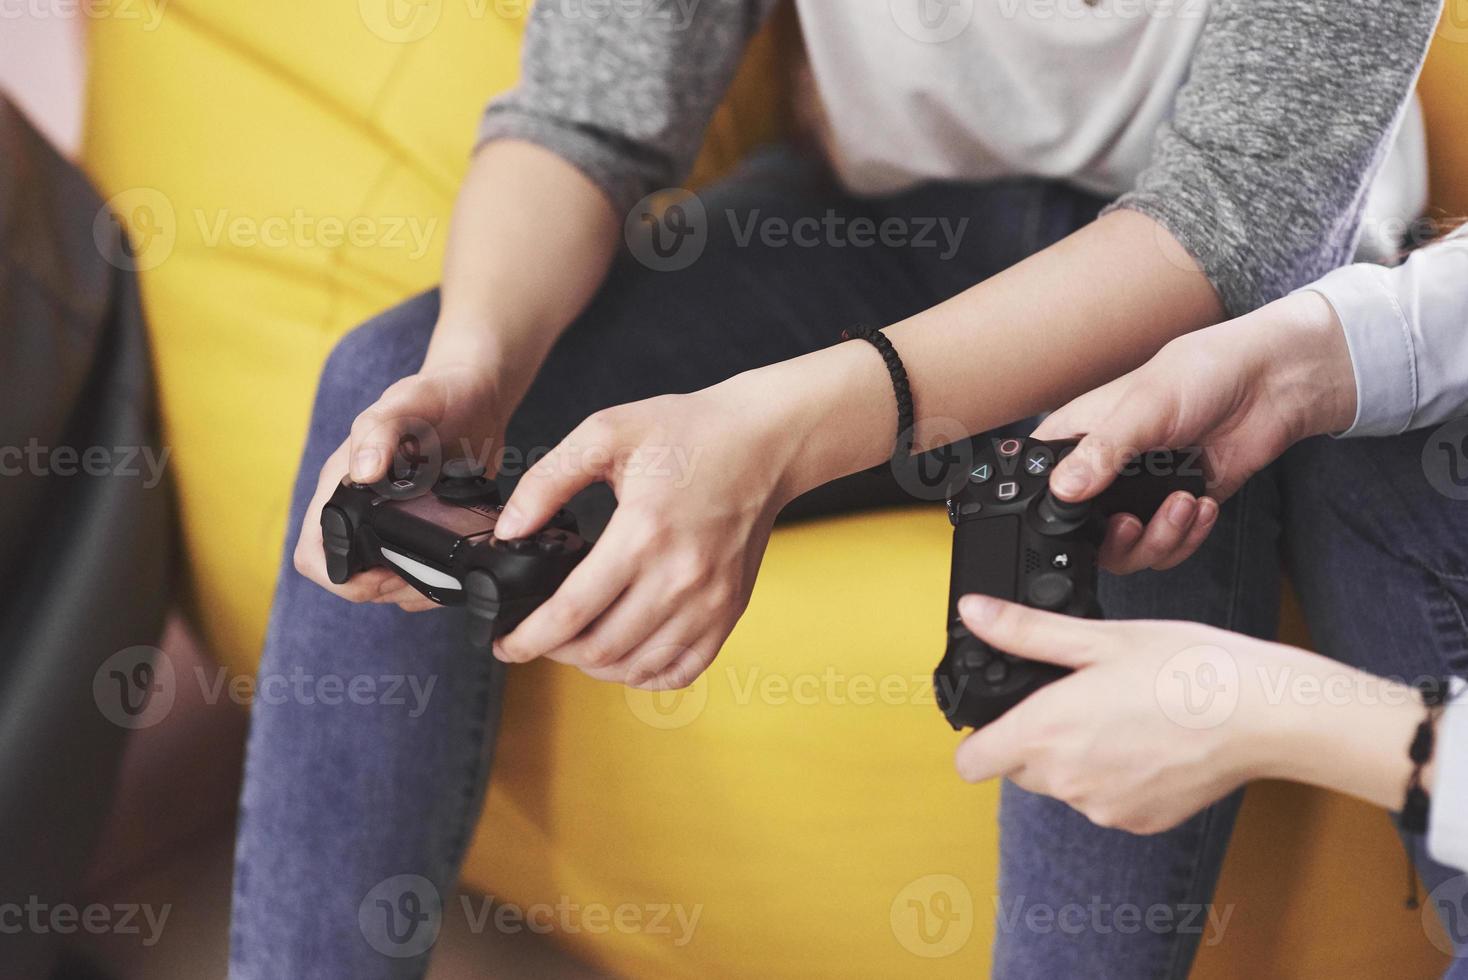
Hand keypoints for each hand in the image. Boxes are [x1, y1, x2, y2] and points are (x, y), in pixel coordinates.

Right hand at [292, 360, 507, 610]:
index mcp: (342, 483)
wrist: (474, 394)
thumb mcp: (409, 402)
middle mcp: (359, 509)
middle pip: (349, 579)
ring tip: (443, 577)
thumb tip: (362, 473)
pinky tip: (455, 570)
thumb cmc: (435, 393)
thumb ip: (381, 430)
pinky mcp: (422, 530)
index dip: (342, 577)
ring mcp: (390, 523)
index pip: (314, 553)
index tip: (383, 573)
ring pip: (383, 584)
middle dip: (383, 590)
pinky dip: (434, 582)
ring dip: (411, 591)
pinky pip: (416, 574)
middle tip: (421, 579)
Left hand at [491, 381, 801, 689]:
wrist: (765, 440)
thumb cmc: (688, 431)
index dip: (528, 638)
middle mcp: (680, 577)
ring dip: (595, 666)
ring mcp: (710, 601)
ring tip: (574, 642)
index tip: (504, 643)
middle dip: (554, 652)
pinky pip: (682, 669)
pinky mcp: (730, 610)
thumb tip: (508, 532)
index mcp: (643, 533)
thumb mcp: (605, 434)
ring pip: (637, 667)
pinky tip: (623, 654)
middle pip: (600, 650)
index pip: (571, 613)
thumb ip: (546, 482)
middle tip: (536, 636)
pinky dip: (644, 673)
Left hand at [951, 595, 1422, 832]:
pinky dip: (1115, 776)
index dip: (980, 737)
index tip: (1003, 713)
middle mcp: (1067, 781)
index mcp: (1046, 732)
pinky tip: (1149, 741)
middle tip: (1079, 697)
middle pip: (1018, 770)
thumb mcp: (1098, 637)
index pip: (971, 762)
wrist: (1264, 714)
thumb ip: (1026, 632)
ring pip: (1064, 785)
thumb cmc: (1186, 668)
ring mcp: (1104, 807)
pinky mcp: (1140, 821)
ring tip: (1123, 714)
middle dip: (1035, 738)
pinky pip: (1105, 800)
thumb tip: (975, 612)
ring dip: (1077, 757)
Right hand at [1032, 290, 1356, 572]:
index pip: (1040, 482)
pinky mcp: (1178, 507)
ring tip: (1183, 504)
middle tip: (1133, 524)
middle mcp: (1106, 470)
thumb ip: (1102, 451)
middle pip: (1083, 534)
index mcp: (1082, 437)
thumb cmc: (1202, 373)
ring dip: (1158, 538)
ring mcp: (1141, 492)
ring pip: (1127, 549)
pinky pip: (1169, 546)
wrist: (1271, 386)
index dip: (1049, 509)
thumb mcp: (1144, 407)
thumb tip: (1063, 490)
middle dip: (1114, 541)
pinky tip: (1201, 504)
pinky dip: (1187, 537)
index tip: (1078, 517)